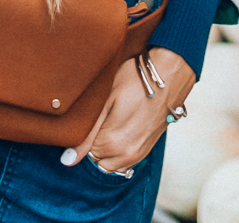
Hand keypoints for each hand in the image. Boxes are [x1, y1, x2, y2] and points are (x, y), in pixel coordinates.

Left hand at [62, 47, 194, 175]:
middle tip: (100, 117)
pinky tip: (120, 130)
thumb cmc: (136, 79)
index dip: (82, 132)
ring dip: (105, 150)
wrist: (170, 75)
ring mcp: (137, 154)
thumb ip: (87, 132)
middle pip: (95, 158)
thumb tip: (68, 161)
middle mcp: (125, 154)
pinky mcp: (146, 150)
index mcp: (110, 142)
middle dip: (93, 142)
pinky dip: (117, 152)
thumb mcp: (106, 99)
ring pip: (109, 164)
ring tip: (109, 123)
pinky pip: (124, 163)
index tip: (89, 115)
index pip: (83, 150)